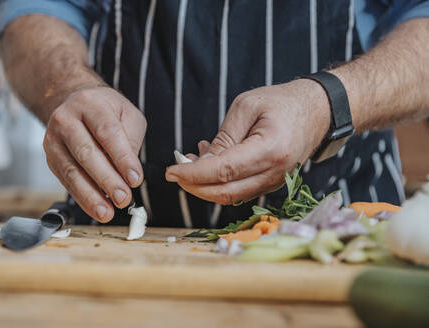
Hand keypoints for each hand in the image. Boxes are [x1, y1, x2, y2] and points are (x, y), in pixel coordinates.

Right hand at [43, 86, 145, 221]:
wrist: (76, 104)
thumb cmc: (106, 111)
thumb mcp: (127, 115)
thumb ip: (131, 140)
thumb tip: (129, 174)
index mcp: (90, 103)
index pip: (107, 132)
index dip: (122, 157)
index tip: (135, 179)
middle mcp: (66, 119)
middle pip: (87, 153)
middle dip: (107, 179)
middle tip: (123, 198)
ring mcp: (54, 139)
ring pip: (72, 171)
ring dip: (91, 195)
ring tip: (107, 212)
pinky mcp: (50, 157)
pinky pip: (66, 180)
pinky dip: (82, 197)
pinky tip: (96, 208)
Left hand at [165, 79, 330, 204]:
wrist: (318, 111)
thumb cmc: (282, 102)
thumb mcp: (247, 106)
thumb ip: (224, 136)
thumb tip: (201, 162)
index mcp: (270, 150)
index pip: (223, 171)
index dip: (192, 174)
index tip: (170, 172)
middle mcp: (275, 172)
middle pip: (225, 192)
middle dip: (194, 186)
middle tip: (175, 172)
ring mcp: (275, 182)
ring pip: (231, 196)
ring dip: (205, 185)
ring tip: (193, 159)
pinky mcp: (271, 183)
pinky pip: (240, 190)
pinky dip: (219, 183)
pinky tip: (211, 162)